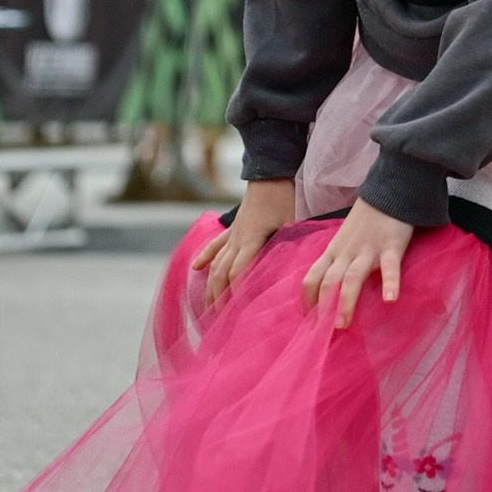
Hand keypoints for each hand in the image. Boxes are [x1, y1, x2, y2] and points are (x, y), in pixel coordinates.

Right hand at [197, 177, 297, 307]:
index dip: (236, 292)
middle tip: (218, 320)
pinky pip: (215, 245)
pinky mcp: (233, 227)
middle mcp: (236, 238)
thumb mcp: (292, 221)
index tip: (237, 312)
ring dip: (210, 286)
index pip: (238, 272)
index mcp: (251, 238)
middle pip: (221, 273)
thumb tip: (295, 268)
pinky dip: (205, 257)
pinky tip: (195, 269)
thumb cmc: (284, 196)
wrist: (271, 171)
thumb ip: (290, 244)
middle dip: (219, 297)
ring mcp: (232, 233)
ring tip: (207, 307)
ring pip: (215, 263)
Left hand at [300, 198, 414, 327]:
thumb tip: (329, 289)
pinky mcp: (391, 246)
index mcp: (333, 252)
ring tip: (343, 324)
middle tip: (323, 332)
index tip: (310, 321)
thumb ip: (338, 261)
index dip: (308, 301)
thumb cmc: (366, 220)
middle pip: (328, 280)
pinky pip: (390, 267)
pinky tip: (390, 299)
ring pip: (352, 277)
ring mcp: (368, 250)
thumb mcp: (344, 239)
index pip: (312, 278)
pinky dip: (390, 283)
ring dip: (345, 301)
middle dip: (324, 307)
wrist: (389, 191)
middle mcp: (346, 253)